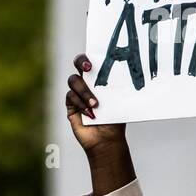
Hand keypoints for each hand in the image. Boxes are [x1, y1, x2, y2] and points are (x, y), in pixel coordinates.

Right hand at [65, 54, 133, 194]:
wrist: (107, 139)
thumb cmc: (115, 118)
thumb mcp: (118, 101)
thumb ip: (117, 87)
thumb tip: (124, 73)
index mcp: (99, 78)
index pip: (92, 60)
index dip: (89, 57)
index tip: (93, 63)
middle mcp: (87, 82)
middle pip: (77, 63)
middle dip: (81, 62)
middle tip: (89, 69)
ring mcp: (77, 93)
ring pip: (73, 81)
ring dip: (85, 92)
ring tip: (96, 105)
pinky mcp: (70, 105)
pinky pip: (71, 97)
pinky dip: (81, 104)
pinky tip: (90, 114)